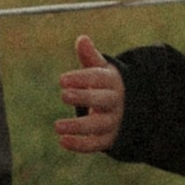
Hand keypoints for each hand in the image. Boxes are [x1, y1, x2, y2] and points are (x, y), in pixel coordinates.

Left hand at [57, 36, 124, 152]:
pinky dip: (80, 145)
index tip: (62, 80)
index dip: (81, 78)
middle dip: (84, 97)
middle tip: (63, 95)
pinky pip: (96, 144)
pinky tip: (62, 141)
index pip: (98, 78)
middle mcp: (115, 102)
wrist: (127, 108)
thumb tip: (82, 39)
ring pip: (98, 125)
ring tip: (57, 126)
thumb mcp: (101, 69)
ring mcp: (113, 122)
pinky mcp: (108, 139)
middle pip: (102, 100)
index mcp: (112, 82)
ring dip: (78, 127)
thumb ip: (90, 57)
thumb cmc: (105, 84)